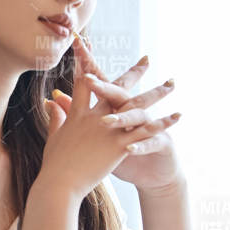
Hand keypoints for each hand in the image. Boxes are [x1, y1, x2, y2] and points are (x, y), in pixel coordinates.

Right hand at [52, 35, 182, 192]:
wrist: (59, 184)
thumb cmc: (54, 164)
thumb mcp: (54, 137)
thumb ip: (55, 117)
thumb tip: (51, 101)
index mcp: (78, 114)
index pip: (84, 82)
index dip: (88, 62)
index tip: (89, 46)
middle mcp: (95, 117)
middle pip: (116, 87)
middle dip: (132, 73)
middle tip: (146, 59)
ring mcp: (108, 130)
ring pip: (137, 106)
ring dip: (156, 93)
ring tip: (172, 83)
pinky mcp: (119, 146)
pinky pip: (146, 132)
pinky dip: (163, 123)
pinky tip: (177, 116)